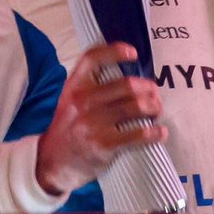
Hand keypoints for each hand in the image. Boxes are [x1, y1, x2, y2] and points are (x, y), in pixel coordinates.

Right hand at [35, 42, 167, 195]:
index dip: (114, 51)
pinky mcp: (103, 144)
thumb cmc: (70, 127)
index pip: (92, 58)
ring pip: (135, 106)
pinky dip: (154, 132)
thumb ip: (92, 87)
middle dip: (148, 88)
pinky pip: (137, 134)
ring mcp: (92, 123)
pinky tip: (160, 132)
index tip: (133, 53)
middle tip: (155, 94)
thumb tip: (132, 78)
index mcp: (74, 86)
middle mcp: (82, 101)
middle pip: (126, 84)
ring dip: (154, 107)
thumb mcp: (71, 101)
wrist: (53, 162)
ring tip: (157, 110)